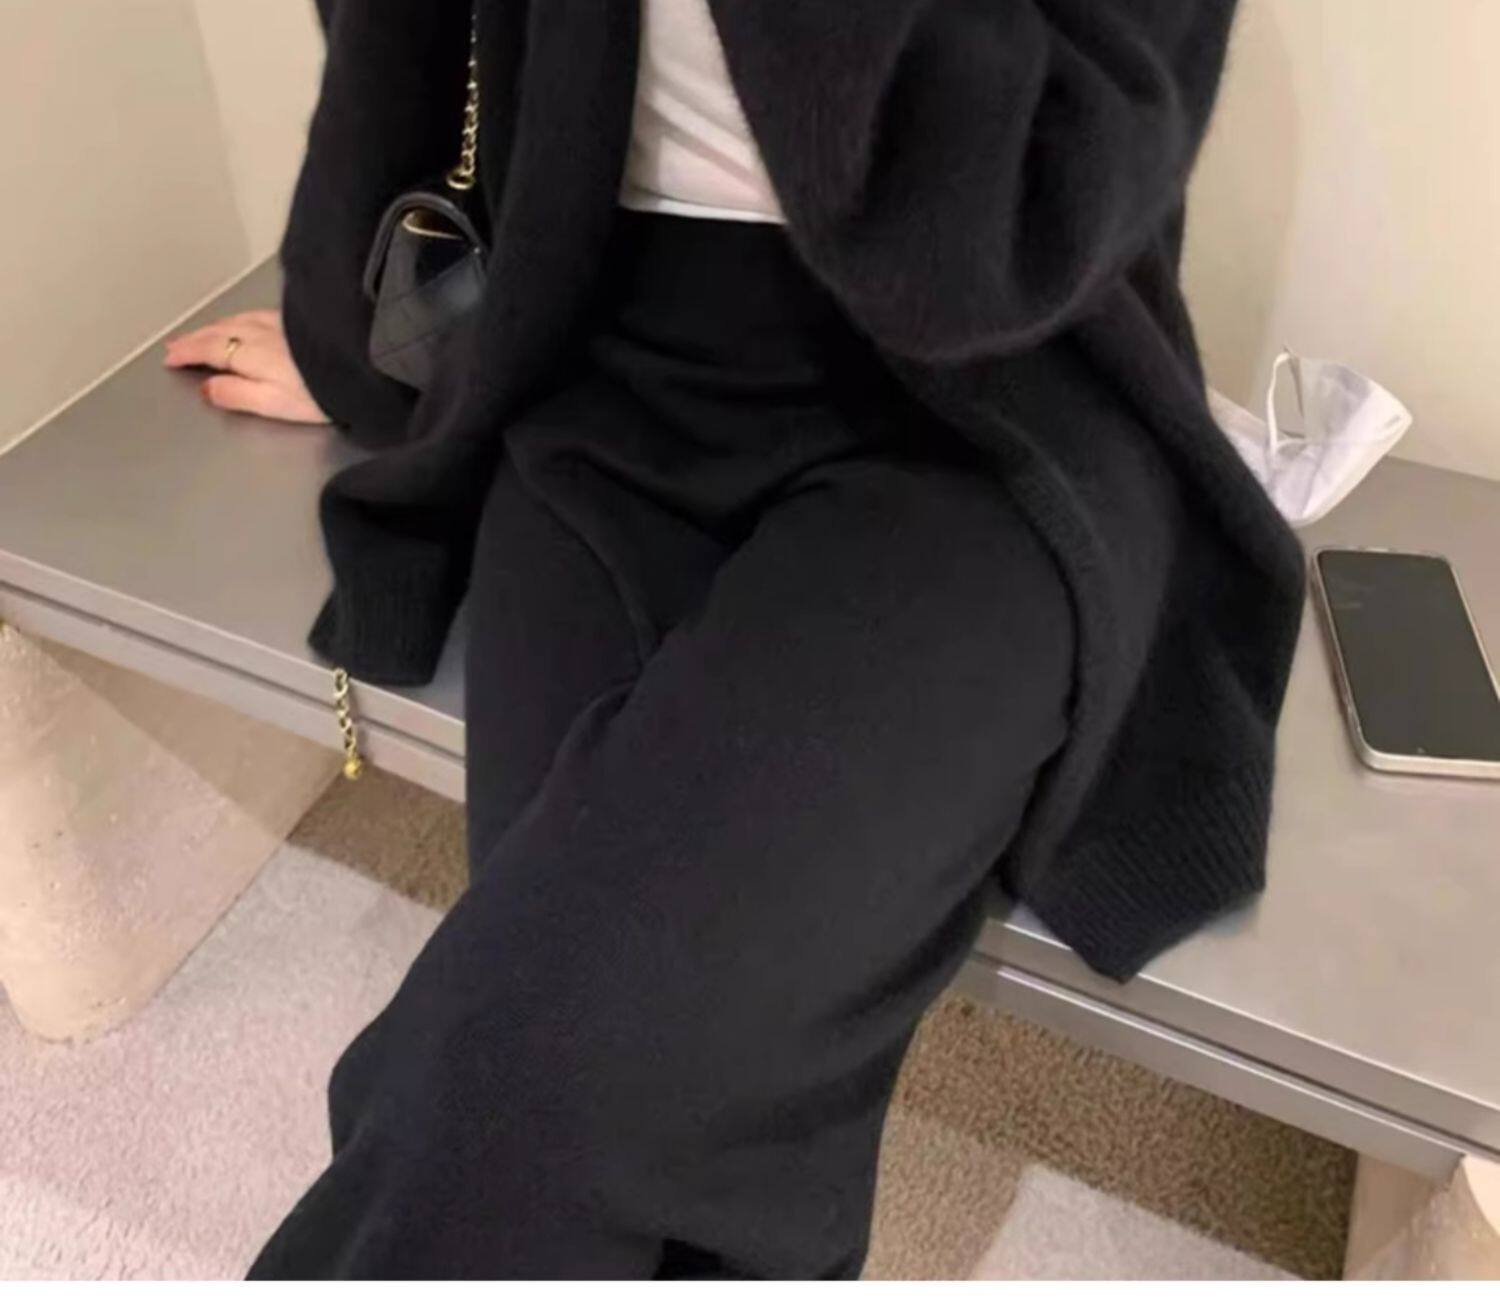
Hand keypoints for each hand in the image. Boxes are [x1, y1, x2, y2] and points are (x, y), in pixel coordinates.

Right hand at [164, 310, 329, 424]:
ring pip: (236, 319)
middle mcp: (260, 331)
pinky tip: (242, 321)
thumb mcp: (272, 403)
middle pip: (218, 331)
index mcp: (249, 353)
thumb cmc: (320, 391)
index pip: (208, 349)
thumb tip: (207, 388)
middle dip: (194, 338)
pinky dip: (237, 318)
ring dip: (214, 326)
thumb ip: (235, 395)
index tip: (170, 357)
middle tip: (176, 344)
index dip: (187, 353)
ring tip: (202, 333)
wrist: (362, 367)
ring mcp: (280, 321)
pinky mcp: (299, 319)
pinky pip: (254, 314)